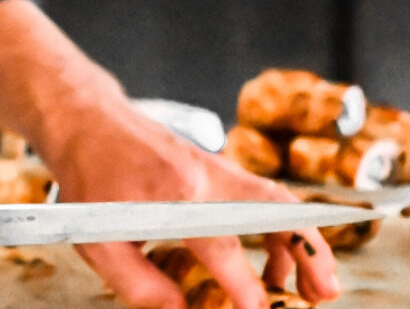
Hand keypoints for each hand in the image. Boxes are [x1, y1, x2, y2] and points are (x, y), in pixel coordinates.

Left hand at [46, 99, 340, 308]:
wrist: (83, 118)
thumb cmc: (86, 176)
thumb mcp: (96, 241)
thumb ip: (139, 285)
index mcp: (174, 195)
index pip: (225, 250)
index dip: (246, 290)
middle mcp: (202, 174)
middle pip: (272, 209)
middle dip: (307, 251)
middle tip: (325, 292)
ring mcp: (211, 165)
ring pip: (273, 198)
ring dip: (300, 238)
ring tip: (312, 284)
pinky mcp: (211, 164)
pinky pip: (256, 193)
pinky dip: (276, 224)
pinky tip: (273, 256)